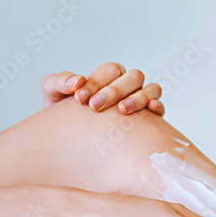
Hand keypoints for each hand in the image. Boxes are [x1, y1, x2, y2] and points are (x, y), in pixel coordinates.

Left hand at [42, 61, 164, 115]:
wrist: (71, 145)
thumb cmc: (63, 117)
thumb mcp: (54, 97)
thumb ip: (59, 82)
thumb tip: (77, 81)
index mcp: (106, 78)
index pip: (109, 71)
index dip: (96, 82)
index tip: (79, 99)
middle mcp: (127, 87)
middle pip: (132, 77)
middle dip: (114, 90)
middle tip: (95, 107)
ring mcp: (141, 101)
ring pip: (151, 89)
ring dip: (138, 98)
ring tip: (121, 111)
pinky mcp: (151, 120)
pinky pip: (161, 107)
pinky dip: (158, 106)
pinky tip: (150, 111)